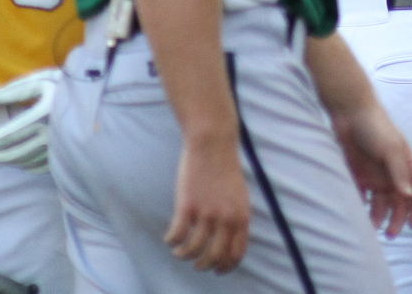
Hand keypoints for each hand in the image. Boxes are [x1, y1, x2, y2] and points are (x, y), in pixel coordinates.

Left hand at [0, 68, 60, 172]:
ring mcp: (58, 147)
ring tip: (1, 154)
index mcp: (43, 114)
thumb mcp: (43, 79)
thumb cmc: (67, 85)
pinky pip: (40, 167)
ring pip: (25, 162)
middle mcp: (51, 133)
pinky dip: (26, 165)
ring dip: (10, 160)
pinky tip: (21, 159)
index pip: (9, 134)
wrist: (99, 97)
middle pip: (14, 153)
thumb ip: (17, 88)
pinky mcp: (65, 155)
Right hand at [166, 131, 250, 272]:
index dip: (226, 267)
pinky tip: (169, 239)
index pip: (236, 253)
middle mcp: (226, 217)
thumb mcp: (239, 194)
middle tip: (197, 264)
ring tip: (180, 252)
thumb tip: (228, 239)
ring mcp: (206, 212)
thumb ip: (235, 216)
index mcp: (242, 215)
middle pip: (214, 257)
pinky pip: (177, 235)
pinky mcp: (187, 205)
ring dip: (185, 255)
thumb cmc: (225, 166)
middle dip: (204, 265)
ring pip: (194, 250)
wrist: (214, 142)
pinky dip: (172, 242)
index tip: (217, 270)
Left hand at [330, 101, 411, 237]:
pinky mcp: (358, 175)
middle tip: (389, 233)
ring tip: (371, 227)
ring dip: (378, 216)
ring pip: (380, 203)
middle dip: (396, 219)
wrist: (348, 111)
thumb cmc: (375, 126)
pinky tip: (358, 213)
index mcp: (406, 165)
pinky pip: (362, 197)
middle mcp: (392, 172)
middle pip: (398, 202)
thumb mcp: (391, 148)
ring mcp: (375, 174)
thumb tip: (408, 195)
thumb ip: (399, 172)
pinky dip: (361, 207)